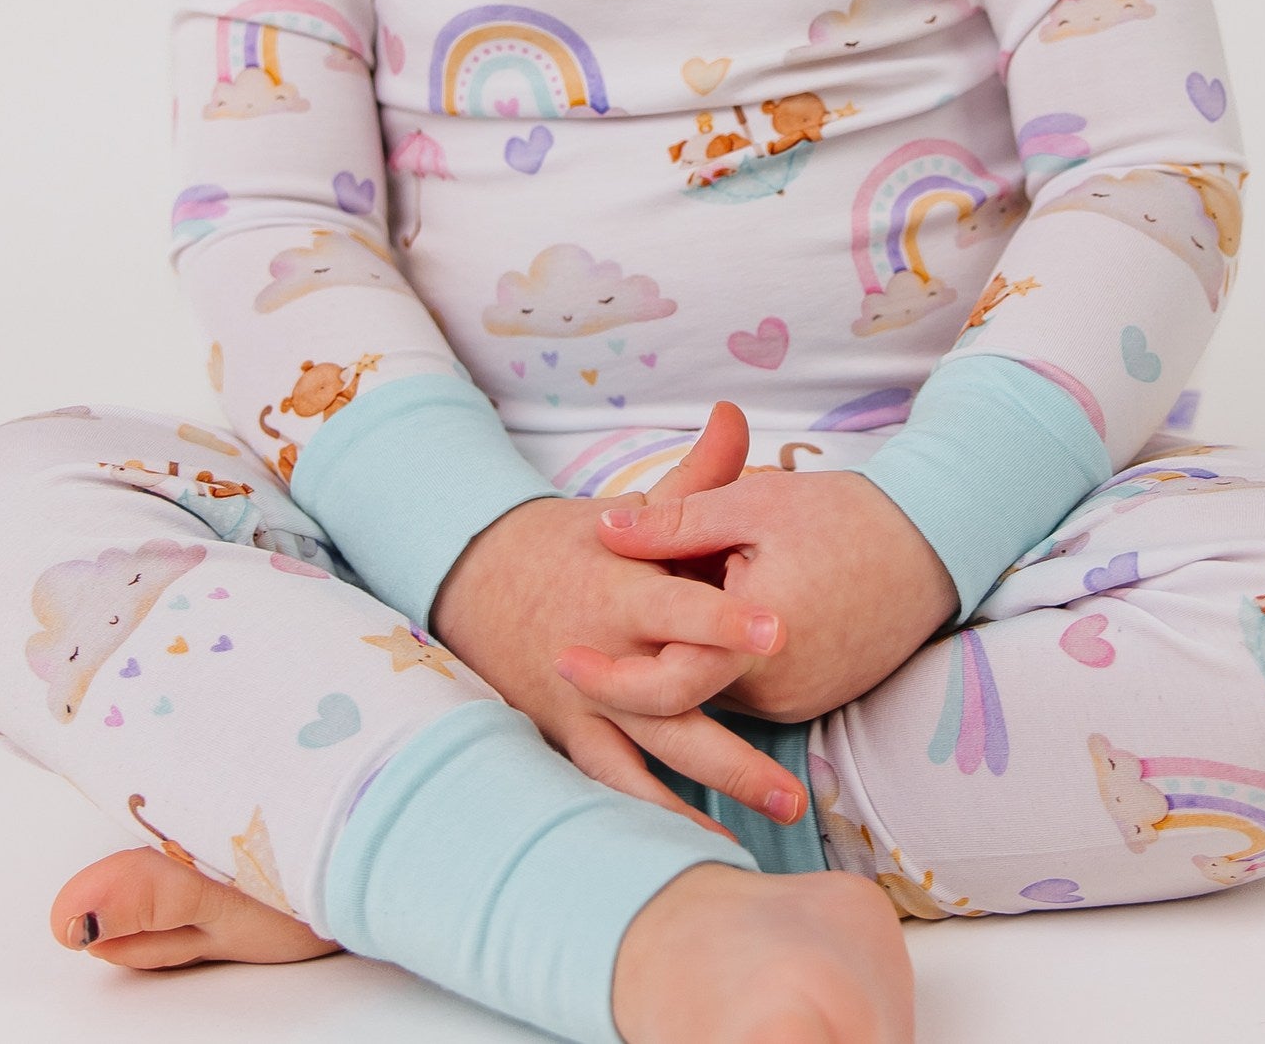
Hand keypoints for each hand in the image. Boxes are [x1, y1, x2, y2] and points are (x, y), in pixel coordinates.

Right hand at [427, 453, 808, 840]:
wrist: (476, 581)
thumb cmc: (573, 542)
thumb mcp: (627, 509)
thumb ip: (694, 478)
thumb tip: (742, 416)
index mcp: (618, 587)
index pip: (677, 604)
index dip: (724, 617)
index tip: (779, 627)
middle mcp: (602, 652)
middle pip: (669, 701)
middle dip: (727, 743)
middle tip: (789, 779)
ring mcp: (585, 701)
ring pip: (650, 755)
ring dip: (714, 789)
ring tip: (778, 815)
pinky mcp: (572, 733)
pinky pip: (616, 784)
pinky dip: (657, 815)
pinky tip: (708, 847)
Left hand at [563, 402, 958, 725]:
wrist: (937, 545)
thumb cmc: (844, 516)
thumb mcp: (752, 504)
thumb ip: (675, 519)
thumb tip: (603, 529)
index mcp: (757, 644)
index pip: (664, 686)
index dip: (607, 677)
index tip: (562, 657)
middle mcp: (777, 689)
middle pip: (681, 695)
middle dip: (630, 671)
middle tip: (568, 655)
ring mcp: (799, 700)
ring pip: (713, 693)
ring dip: (679, 663)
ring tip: (647, 621)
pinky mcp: (814, 697)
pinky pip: (746, 691)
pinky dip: (717, 666)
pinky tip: (705, 624)